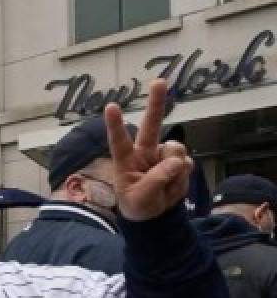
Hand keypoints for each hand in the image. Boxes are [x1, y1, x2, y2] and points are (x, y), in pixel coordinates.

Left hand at [105, 79, 193, 221]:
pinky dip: (182, 179)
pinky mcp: (179, 162)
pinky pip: (187, 164)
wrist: (155, 216)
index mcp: (126, 160)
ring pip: (175, 149)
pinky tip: (172, 186)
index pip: (119, 140)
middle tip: (159, 81)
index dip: (116, 125)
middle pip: (151, 125)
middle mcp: (144, 152)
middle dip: (156, 102)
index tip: (110, 106)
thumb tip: (175, 162)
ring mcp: (163, 155)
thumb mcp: (141, 198)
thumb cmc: (138, 205)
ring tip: (164, 187)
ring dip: (174, 169)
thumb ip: (156, 180)